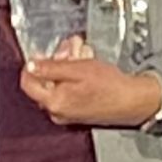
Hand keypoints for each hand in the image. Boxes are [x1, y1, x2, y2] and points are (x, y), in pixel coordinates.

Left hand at [19, 40, 161, 128]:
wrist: (133, 101)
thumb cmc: (110, 87)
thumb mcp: (77, 69)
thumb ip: (50, 68)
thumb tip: (30, 65)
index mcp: (54, 103)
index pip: (28, 83)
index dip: (33, 65)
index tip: (40, 53)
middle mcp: (58, 112)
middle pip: (46, 82)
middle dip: (57, 60)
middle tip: (70, 47)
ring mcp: (68, 113)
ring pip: (60, 84)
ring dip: (68, 65)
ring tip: (83, 52)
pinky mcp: (78, 111)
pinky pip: (70, 91)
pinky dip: (75, 77)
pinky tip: (87, 65)